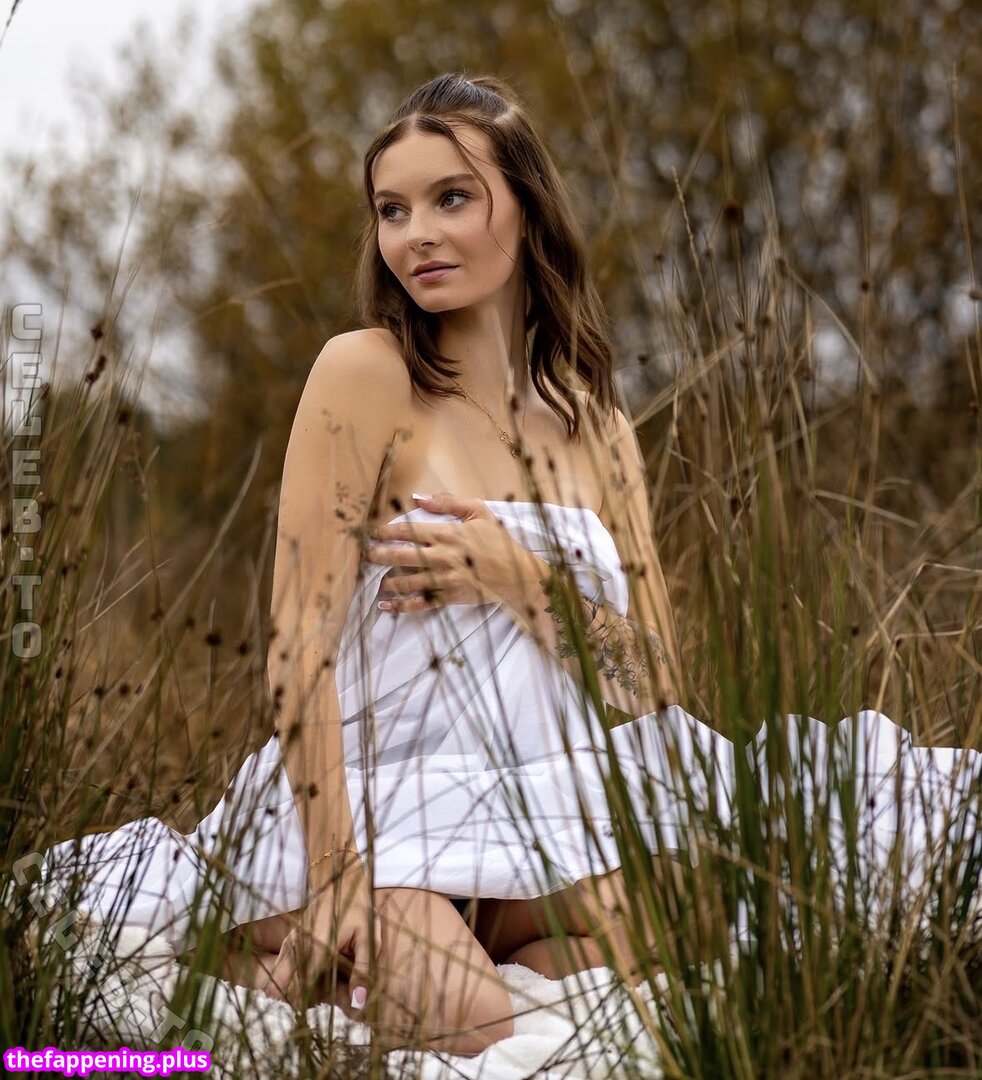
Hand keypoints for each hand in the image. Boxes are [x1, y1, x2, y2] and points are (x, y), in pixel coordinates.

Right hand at [262, 868, 381, 1011]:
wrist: (342, 882)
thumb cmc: (360, 911)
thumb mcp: (369, 939)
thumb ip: (363, 971)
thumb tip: (359, 1003)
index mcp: (320, 947)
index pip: (301, 987)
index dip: (304, 1004)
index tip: (314, 1010)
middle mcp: (300, 944)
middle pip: (281, 985)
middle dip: (291, 1000)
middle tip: (307, 1005)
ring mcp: (292, 940)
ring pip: (277, 975)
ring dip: (286, 989)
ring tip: (303, 994)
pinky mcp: (290, 938)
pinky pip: (279, 964)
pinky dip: (285, 976)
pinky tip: (298, 981)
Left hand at [365, 492, 538, 613]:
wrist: (518, 574)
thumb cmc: (498, 541)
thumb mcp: (478, 512)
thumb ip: (448, 502)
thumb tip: (419, 497)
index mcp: (447, 534)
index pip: (408, 531)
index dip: (385, 532)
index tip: (371, 533)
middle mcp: (442, 557)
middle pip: (401, 556)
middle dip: (378, 555)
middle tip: (363, 555)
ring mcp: (444, 579)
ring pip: (407, 581)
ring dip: (386, 581)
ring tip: (373, 580)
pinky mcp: (449, 597)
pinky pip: (420, 603)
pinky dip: (401, 606)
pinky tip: (386, 605)